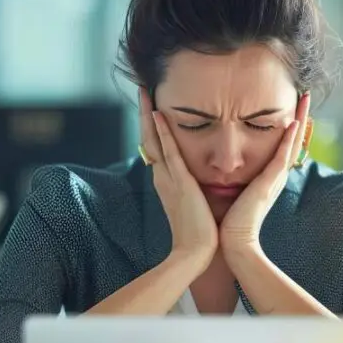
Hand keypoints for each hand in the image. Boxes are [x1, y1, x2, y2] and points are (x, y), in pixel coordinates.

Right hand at [139, 89, 218, 264]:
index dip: (151, 125)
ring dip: (148, 115)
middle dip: (144, 113)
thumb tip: (202, 176)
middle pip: (148, 138)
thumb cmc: (202, 231)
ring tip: (144, 92)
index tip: (151, 104)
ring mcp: (168, 179)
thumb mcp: (195, 201)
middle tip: (141, 88)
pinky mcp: (179, 183)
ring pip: (153, 140)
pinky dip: (162, 132)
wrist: (198, 253)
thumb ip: (194, 186)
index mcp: (167, 181)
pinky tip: (158, 114)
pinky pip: (168, 152)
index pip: (156, 146)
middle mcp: (162, 177)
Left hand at [220, 94, 309, 252]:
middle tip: (306, 94)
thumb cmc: (230, 221)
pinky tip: (293, 122)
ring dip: (299, 120)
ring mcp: (274, 180)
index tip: (292, 105)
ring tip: (305, 99)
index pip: (282, 144)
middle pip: (293, 139)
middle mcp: (275, 176)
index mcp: (268, 177)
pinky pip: (281, 157)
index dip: (288, 125)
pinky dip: (288, 140)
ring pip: (291, 143)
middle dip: (300, 116)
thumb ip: (237, 176)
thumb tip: (227, 164)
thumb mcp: (237, 191)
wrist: (233, 243)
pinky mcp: (268, 185)